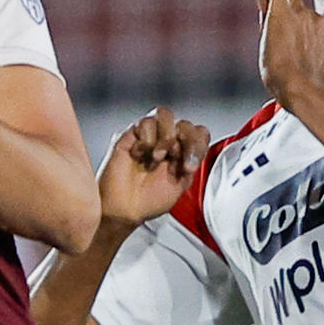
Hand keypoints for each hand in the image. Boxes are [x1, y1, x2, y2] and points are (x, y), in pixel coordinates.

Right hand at [97, 107, 210, 227]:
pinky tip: (140, 155)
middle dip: (185, 142)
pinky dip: (146, 140)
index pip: (198, 134)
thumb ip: (191, 163)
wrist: (125, 208)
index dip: (198, 145)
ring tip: (157, 157)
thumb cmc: (148, 201)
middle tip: (175, 159)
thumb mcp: (181, 185)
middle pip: (185, 124)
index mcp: (183, 153)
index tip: (190, 165)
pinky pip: (145, 123)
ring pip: (165, 115)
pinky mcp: (132, 134)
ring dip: (165, 137)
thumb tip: (195, 150)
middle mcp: (168, 142)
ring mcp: (150, 136)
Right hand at [255, 0, 323, 106]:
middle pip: (294, 1)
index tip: (267, 6)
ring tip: (297, 52)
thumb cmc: (277, 71)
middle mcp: (303, 12)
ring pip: (310, 18)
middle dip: (287, 13)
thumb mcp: (264, 41)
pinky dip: (318, 40)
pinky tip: (311, 56)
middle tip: (282, 35)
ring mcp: (322, 23)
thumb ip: (271, 19)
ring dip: (304, 28)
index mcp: (281, 11)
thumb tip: (273, 11)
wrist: (301, 90)